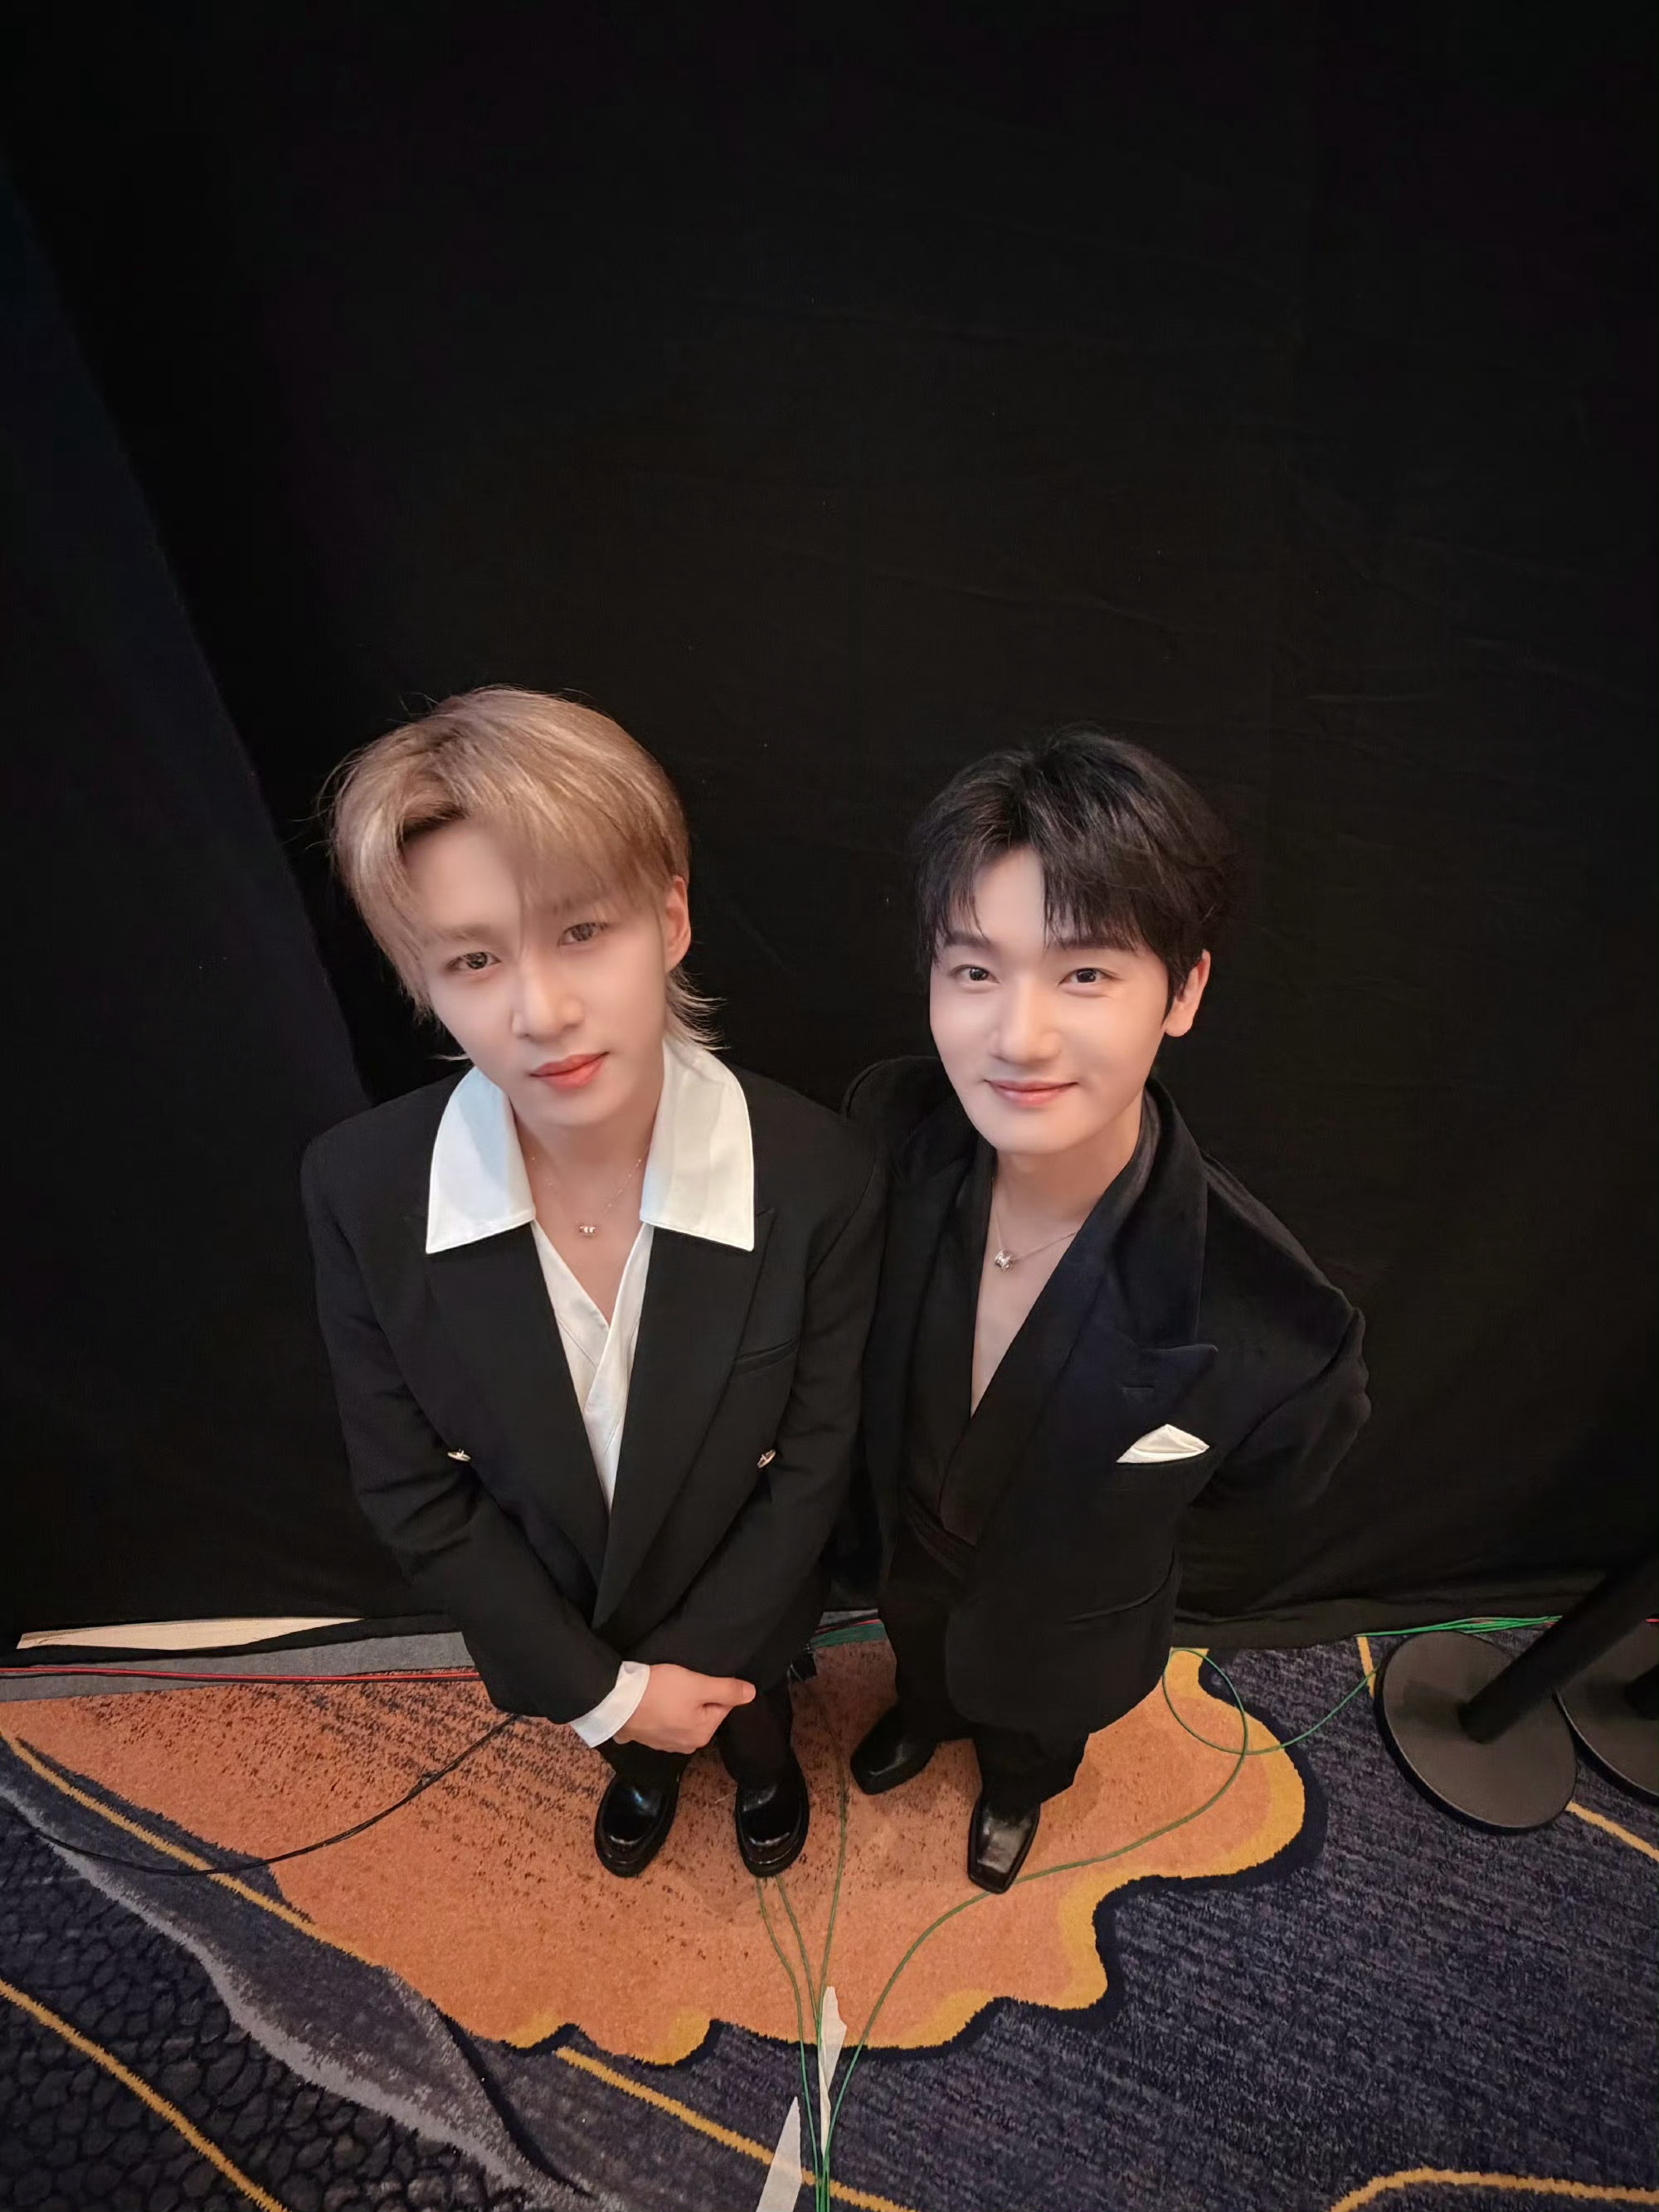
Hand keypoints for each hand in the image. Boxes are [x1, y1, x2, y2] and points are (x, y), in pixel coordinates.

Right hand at [614, 1664, 755, 1754]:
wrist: (614, 1701)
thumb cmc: (659, 1691)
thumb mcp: (697, 1684)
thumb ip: (727, 1689)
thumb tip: (752, 1694)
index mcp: (703, 1734)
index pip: (722, 1705)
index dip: (713, 1687)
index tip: (697, 1677)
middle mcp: (686, 1745)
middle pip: (702, 1712)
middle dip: (695, 1696)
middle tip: (680, 1681)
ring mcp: (664, 1744)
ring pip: (681, 1716)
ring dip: (676, 1703)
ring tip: (664, 1688)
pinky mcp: (646, 1738)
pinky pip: (661, 1721)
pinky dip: (659, 1711)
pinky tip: (651, 1699)